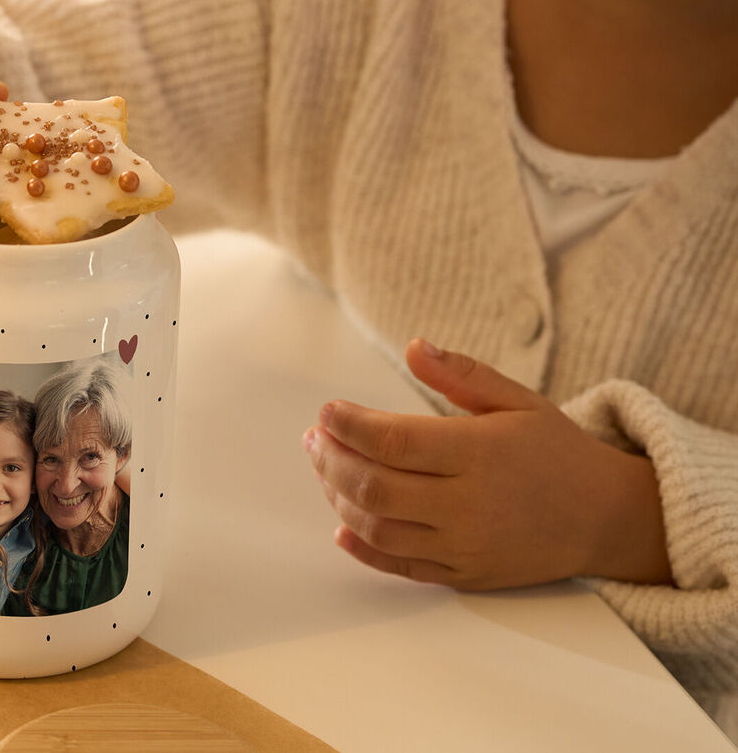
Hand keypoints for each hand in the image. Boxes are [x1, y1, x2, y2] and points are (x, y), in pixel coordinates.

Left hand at [304, 338, 672, 589]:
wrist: (606, 518)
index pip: (394, 441)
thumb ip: (462, 374)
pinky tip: (342, 525)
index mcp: (481, 452)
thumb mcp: (518, 400)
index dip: (349, 426)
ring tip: (327, 470)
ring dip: (339, 499)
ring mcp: (465, 545)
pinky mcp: (464, 575)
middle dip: (331, 460)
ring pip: (378, 528)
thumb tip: (414, 346)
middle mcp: (470, 504)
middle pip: (374, 487)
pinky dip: (362, 548)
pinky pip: (399, 567)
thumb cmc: (556, 452)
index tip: (328, 411)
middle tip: (315, 439)